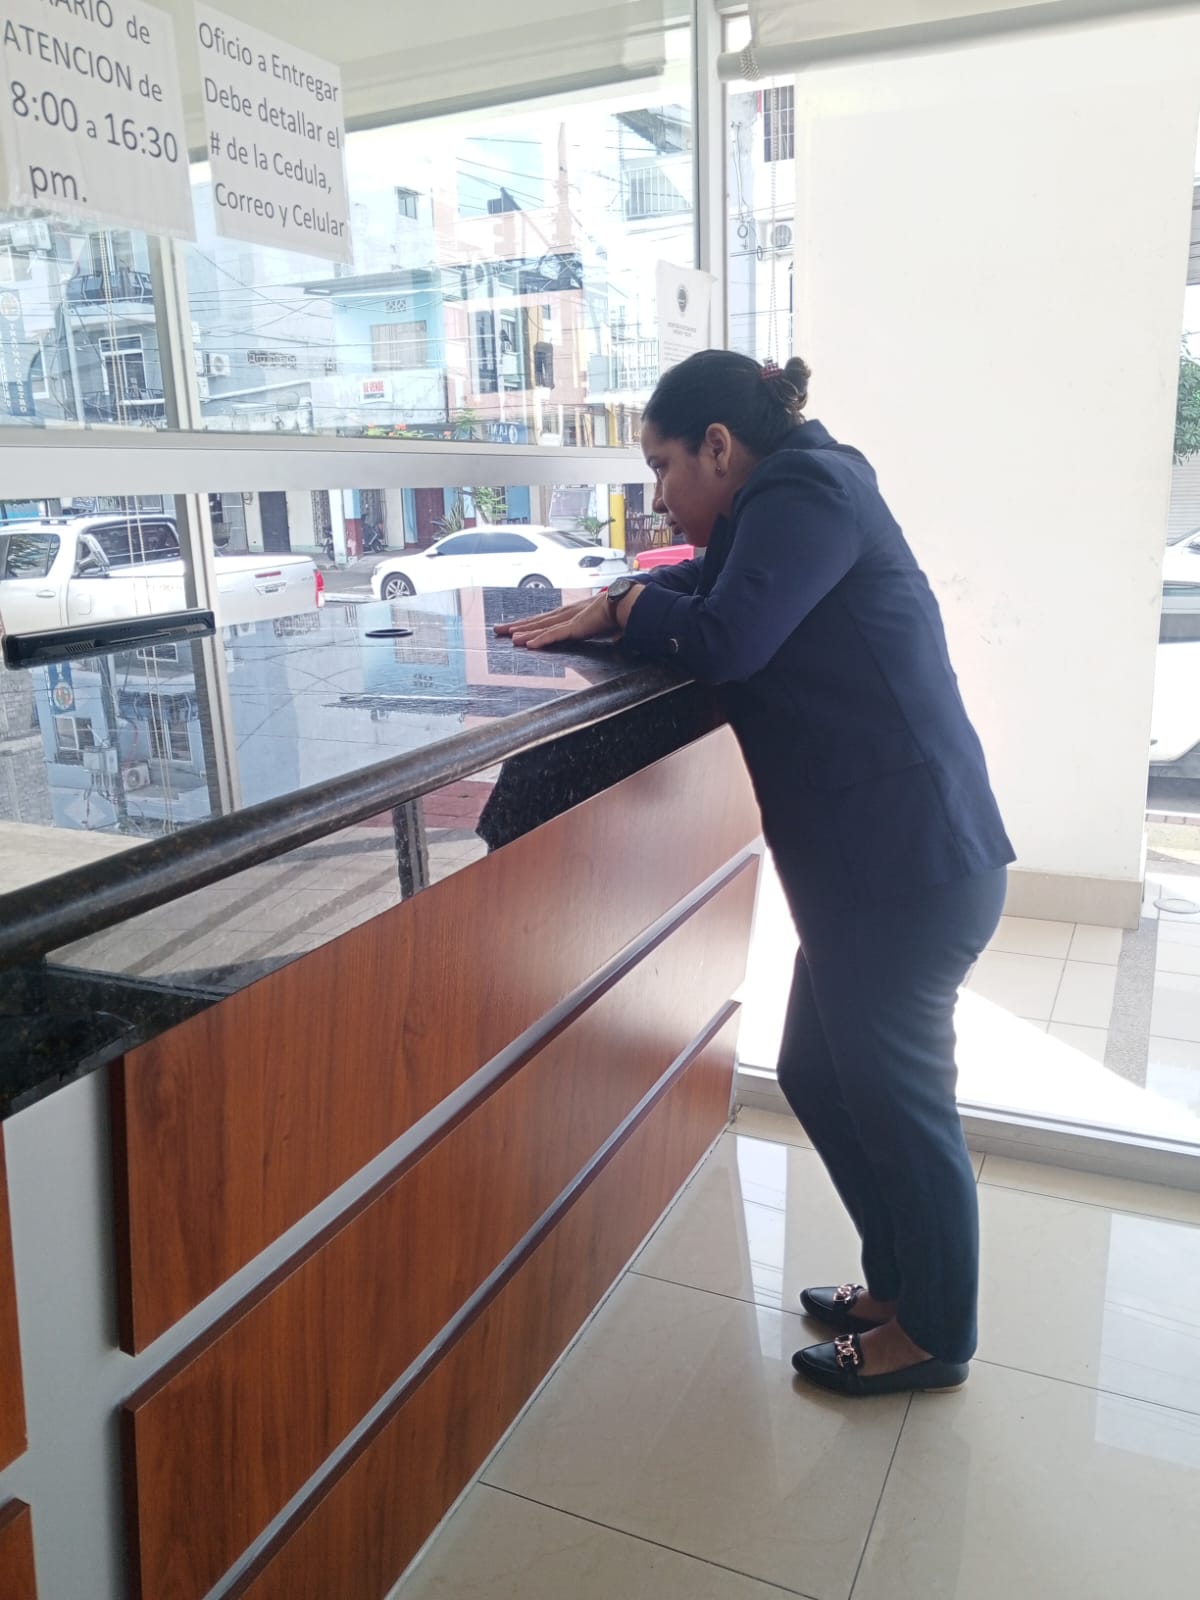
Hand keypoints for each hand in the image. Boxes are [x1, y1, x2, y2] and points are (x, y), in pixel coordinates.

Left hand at [496, 593, 614, 649]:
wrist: (625, 603)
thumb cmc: (616, 613)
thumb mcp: (603, 624)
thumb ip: (605, 632)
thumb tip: (616, 639)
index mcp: (570, 614)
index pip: (544, 620)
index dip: (528, 624)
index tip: (514, 627)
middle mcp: (565, 615)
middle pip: (536, 621)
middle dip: (516, 625)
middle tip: (498, 628)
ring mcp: (568, 620)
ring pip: (540, 627)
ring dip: (523, 632)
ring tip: (507, 636)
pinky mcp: (574, 627)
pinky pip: (553, 635)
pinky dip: (540, 639)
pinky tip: (528, 644)